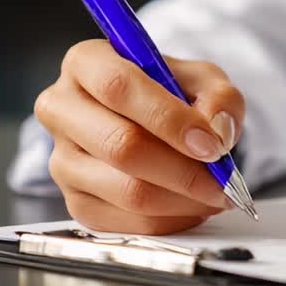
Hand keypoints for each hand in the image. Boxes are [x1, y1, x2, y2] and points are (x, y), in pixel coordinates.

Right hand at [35, 40, 245, 234]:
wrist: (151, 121)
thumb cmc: (171, 93)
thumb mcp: (202, 78)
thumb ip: (219, 97)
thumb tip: (217, 132)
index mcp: (85, 63)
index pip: (118, 88)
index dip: (168, 119)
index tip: (211, 144)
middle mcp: (62, 110)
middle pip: (121, 146)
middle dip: (183, 170)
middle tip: (223, 180)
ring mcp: (61, 160)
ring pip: (126, 191)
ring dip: (183, 199)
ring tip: (215, 192)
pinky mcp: (74, 202)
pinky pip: (127, 223)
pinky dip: (171, 220)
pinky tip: (193, 205)